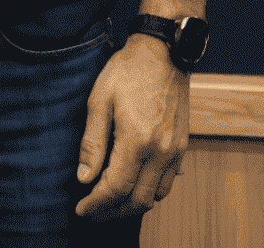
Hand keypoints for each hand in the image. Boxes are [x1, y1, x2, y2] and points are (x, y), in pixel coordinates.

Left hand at [74, 35, 188, 218]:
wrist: (164, 51)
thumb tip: (84, 178)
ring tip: (110, 201)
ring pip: (155, 196)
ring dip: (132, 205)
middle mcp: (161, 151)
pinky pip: (168, 182)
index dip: (97, 204)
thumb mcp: (100, 99)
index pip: (116, 189)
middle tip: (92, 210)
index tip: (81, 209)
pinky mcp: (182, 146)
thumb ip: (92, 142)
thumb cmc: (128, 70)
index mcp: (138, 140)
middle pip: (137, 201)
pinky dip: (149, 191)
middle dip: (112, 211)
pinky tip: (133, 183)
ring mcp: (175, 151)